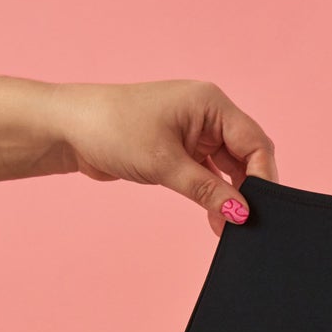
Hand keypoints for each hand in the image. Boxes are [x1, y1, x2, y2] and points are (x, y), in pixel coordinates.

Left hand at [46, 80, 276, 233]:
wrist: (68, 129)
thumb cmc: (112, 129)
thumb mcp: (164, 163)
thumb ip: (207, 190)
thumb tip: (241, 214)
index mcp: (211, 104)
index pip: (255, 142)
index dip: (263, 177)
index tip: (261, 210)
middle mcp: (208, 115)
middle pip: (246, 156)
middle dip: (249, 189)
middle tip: (247, 223)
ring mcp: (195, 133)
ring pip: (229, 168)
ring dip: (230, 196)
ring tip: (229, 227)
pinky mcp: (181, 150)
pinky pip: (209, 175)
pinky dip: (213, 195)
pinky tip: (216, 218)